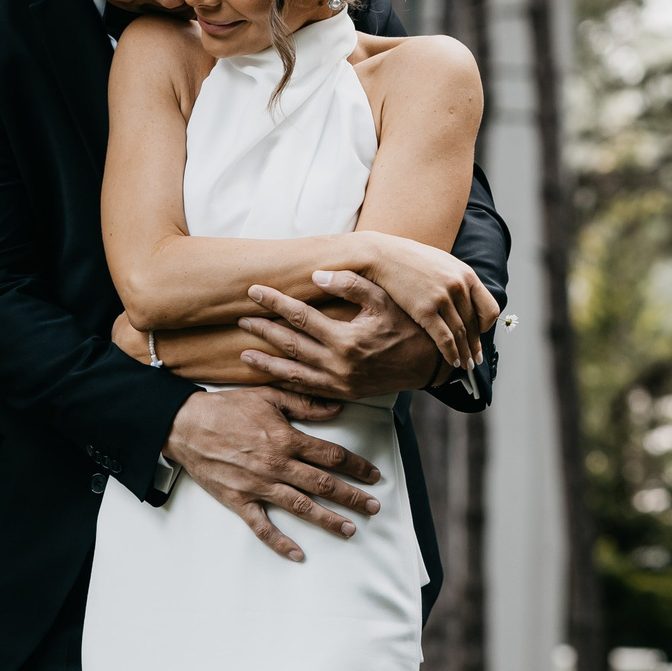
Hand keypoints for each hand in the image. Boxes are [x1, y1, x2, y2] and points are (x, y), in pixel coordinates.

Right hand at [161, 387, 383, 562]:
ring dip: (328, 520)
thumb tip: (337, 408)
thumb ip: (304, 403)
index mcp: (285, 438)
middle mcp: (276, 464)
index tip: (374, 475)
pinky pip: (262, 527)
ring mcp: (258, 485)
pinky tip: (298, 554)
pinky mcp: (239, 501)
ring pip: (301, 507)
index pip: (331, 455)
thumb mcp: (267, 396)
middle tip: (375, 507)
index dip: (356, 466)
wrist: (184, 425)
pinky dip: (280, 543)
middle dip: (352, 496)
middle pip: (323, 484)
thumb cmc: (226, 408)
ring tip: (350, 530)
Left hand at [238, 272, 447, 398]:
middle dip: (263, 331)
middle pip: (290, 345)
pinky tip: (271, 376)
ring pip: (293, 373)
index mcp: (346, 339)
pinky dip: (285, 383)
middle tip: (240, 318)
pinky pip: (307, 391)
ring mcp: (339, 384)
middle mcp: (339, 365)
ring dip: (266, 363)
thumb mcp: (385, 300)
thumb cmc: (410, 326)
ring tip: (243, 354)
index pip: (300, 317)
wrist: (431, 365)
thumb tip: (318, 274)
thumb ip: (352, 285)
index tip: (254, 291)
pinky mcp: (344, 395)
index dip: (275, 302)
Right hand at [356, 234, 499, 373]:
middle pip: (474, 325)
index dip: (486, 326)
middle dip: (475, 346)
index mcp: (467, 275)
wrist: (384, 256)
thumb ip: (458, 281)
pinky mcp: (425, 309)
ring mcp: (442, 298)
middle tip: (476, 360)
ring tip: (466, 365)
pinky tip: (453, 362)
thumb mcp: (443, 264)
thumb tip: (468, 299)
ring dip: (465, 353)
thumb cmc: (411, 261)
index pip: (489, 308)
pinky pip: (444, 338)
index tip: (481, 335)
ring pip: (461, 334)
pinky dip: (451, 353)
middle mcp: (458, 286)